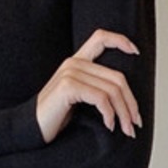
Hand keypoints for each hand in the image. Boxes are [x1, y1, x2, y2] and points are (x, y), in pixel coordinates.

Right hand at [35, 29, 142, 144]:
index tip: (136, 52)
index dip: (120, 40)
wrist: (31, 127)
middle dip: (131, 103)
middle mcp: (74, 63)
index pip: (100, 38)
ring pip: (112, 90)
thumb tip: (127, 97)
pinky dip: (109, 115)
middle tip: (136, 123)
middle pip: (117, 77)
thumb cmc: (56, 115)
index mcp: (76, 61)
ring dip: (124, 114)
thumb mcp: (79, 96)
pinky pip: (101, 98)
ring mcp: (70, 73)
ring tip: (126, 130)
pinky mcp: (68, 86)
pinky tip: (109, 126)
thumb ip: (96, 86)